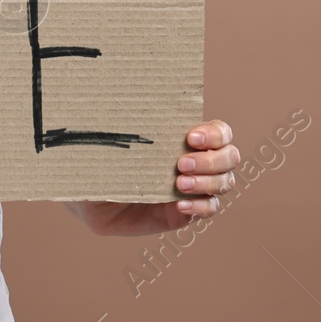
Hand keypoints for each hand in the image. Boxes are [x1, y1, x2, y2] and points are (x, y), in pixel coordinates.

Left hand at [67, 119, 238, 236]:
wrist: (90, 197)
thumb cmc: (102, 159)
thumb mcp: (113, 140)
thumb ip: (126, 127)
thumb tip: (124, 108)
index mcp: (184, 138)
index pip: (220, 132)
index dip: (214, 134)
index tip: (189, 137)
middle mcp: (197, 161)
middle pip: (230, 157)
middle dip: (211, 160)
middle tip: (182, 164)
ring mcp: (194, 188)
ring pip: (224, 182)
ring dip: (207, 182)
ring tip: (179, 184)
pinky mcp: (184, 213)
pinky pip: (209, 209)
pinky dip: (200, 206)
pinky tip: (180, 205)